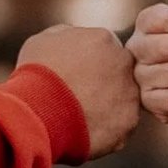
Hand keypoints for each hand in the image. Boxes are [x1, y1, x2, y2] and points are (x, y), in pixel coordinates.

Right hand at [17, 24, 138, 159]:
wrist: (39, 112)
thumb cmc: (36, 76)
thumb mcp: (43, 41)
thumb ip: (68, 36)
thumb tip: (75, 38)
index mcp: (105, 39)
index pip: (105, 49)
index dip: (89, 64)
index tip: (76, 76)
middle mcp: (125, 63)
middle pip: (119, 73)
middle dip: (103, 83)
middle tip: (80, 97)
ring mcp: (130, 94)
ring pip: (122, 100)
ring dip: (106, 107)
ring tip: (80, 116)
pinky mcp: (129, 122)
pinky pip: (120, 126)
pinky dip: (105, 130)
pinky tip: (85, 131)